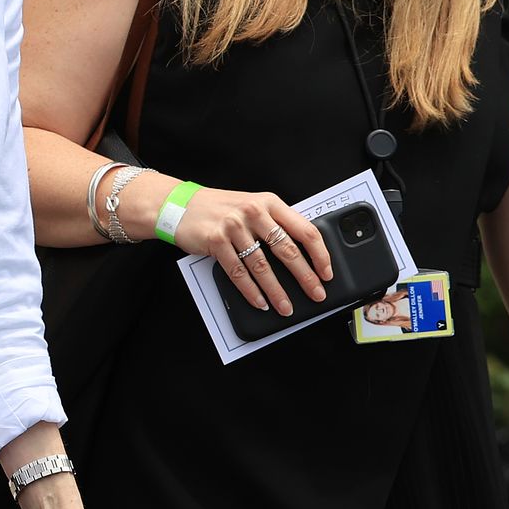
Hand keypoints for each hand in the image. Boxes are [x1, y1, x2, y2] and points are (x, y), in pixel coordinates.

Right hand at [172, 186, 333, 314]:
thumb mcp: (253, 206)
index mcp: (269, 203)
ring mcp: (234, 226)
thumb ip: (275, 222)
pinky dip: (251, 290)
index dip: (320, 254)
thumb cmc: (220, 208)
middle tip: (316, 294)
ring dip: (276, 290)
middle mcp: (254, 212)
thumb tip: (302, 252)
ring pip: (262, 266)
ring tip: (286, 306)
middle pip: (287, 250)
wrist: (181, 205)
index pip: (305, 229)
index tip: (326, 272)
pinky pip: (238, 272)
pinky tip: (260, 301)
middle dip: (305, 277)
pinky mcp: (217, 241)